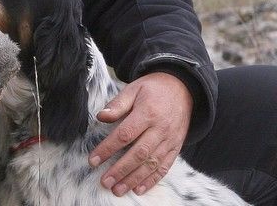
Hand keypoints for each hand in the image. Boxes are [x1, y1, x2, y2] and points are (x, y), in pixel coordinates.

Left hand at [88, 72, 192, 196]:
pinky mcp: (176, 147)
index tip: (93, 160)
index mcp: (147, 113)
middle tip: (105, 181)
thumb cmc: (153, 88)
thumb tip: (101, 117)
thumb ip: (117, 104)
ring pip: (152, 164)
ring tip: (118, 189)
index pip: (124, 135)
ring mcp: (170, 140)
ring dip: (134, 179)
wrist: (183, 88)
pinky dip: (152, 180)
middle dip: (120, 170)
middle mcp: (160, 129)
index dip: (108, 149)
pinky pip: (165, 167)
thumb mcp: (133, 88)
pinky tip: (139, 189)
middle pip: (139, 153)